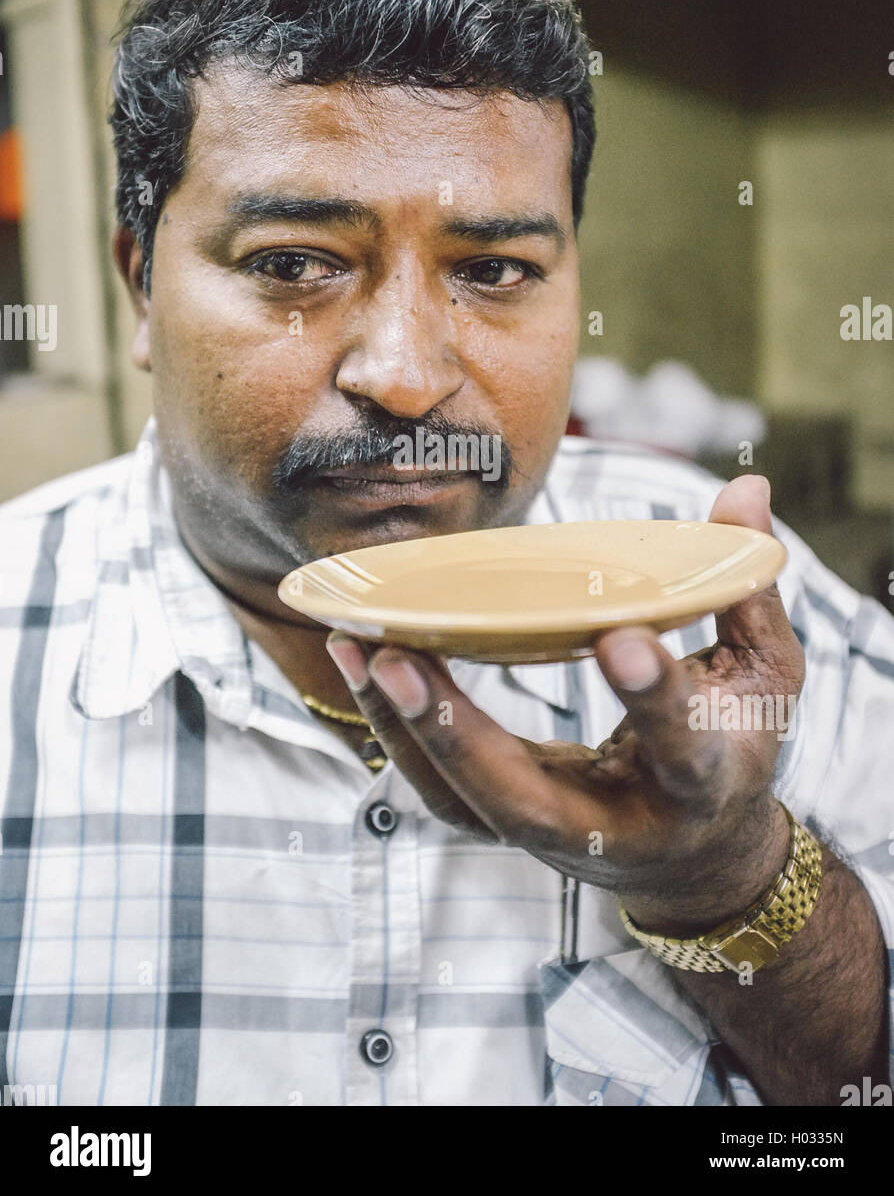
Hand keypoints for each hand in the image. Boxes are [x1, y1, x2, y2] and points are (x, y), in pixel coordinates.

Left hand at [326, 475, 804, 932]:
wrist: (698, 856)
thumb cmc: (733, 746)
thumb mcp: (766, 676)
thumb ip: (748, 586)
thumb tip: (746, 488)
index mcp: (700, 782)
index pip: (680, 745)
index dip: (654, 697)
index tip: (621, 637)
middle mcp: (617, 824)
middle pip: (524, 801)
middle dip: (458, 736)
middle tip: (399, 658)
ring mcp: (551, 833)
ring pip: (462, 803)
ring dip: (405, 728)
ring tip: (359, 646)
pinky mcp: (507, 823)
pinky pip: (440, 790)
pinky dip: (397, 731)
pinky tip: (363, 661)